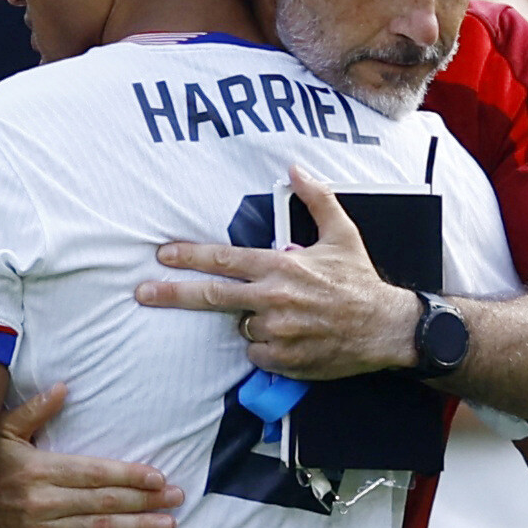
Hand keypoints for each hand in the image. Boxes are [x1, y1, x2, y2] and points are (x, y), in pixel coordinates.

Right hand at [0, 382, 179, 527]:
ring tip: (168, 525)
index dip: (130, 475)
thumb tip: (63, 388)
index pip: (95, 472)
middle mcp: (44, 502)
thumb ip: (34, 412)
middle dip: (145, 500)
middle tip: (178, 498)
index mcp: (41, 470)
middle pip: (105, 501)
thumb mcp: (1, 433)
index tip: (160, 477)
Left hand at [137, 159, 416, 380]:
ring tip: (285, 315)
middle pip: (212, 297)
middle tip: (142, 294)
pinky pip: (258, 353)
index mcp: (281, 266)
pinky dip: (267, 347)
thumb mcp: (342, 233)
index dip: (189, 256)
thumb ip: (316, 198)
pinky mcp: (284, 359)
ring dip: (252, 321)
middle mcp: (273, 299)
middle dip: (171, 294)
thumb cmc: (359, 280)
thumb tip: (295, 168)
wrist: (385, 328)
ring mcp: (277, 331)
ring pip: (240, 327)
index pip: (224, 259)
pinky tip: (292, 337)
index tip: (162, 255)